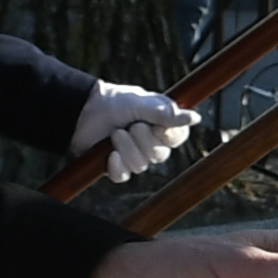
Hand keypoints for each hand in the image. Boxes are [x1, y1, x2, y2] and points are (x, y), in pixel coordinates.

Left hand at [73, 82, 203, 167]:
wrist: (82, 110)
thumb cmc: (113, 102)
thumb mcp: (140, 103)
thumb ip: (166, 114)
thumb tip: (194, 118)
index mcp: (161, 125)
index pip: (178, 138)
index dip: (169, 136)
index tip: (158, 127)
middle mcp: (150, 142)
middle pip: (160, 155)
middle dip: (143, 140)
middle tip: (131, 125)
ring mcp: (133, 155)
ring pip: (141, 166)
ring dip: (127, 149)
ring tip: (115, 133)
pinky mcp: (116, 166)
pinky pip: (123, 176)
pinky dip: (116, 166)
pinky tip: (109, 154)